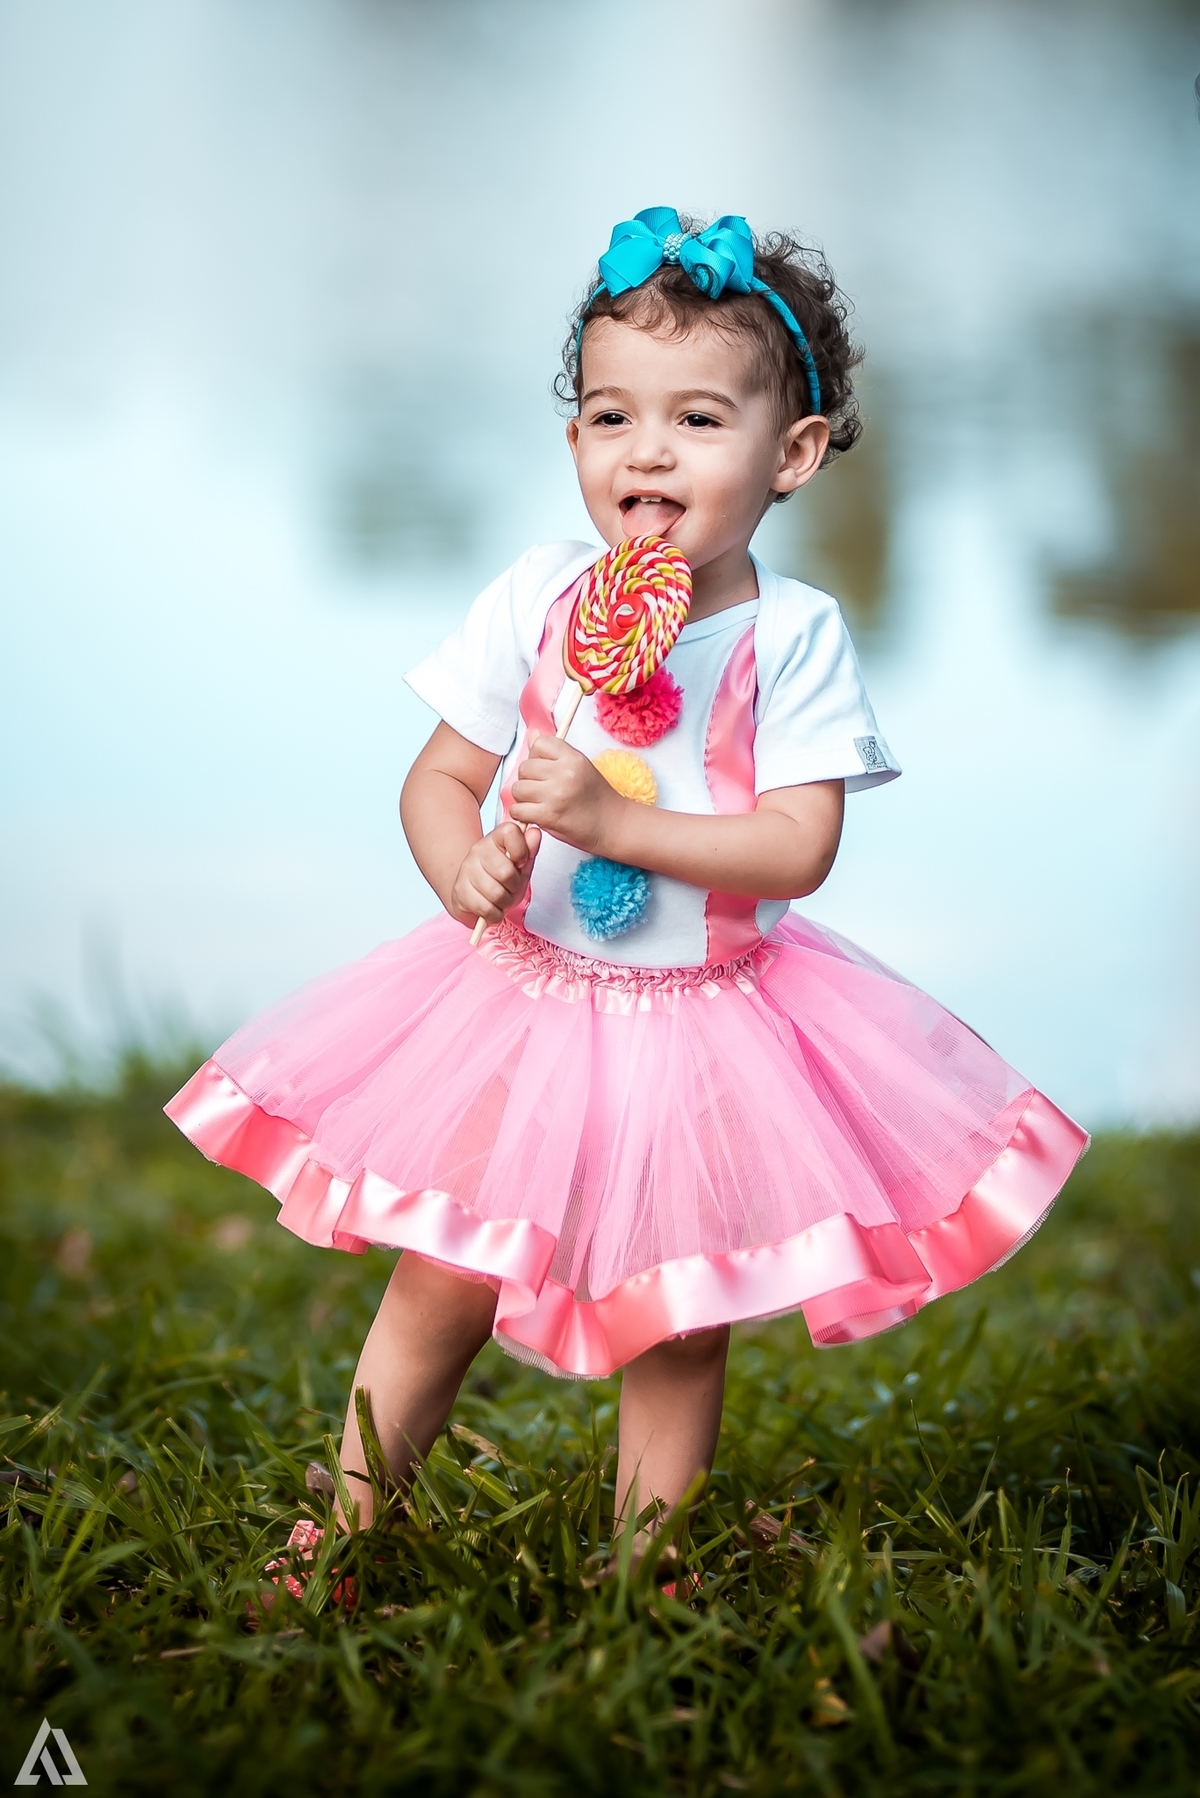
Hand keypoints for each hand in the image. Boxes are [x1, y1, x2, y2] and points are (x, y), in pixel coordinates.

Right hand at [449, 822, 540, 926]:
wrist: (475, 897)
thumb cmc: (502, 880)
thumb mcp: (521, 865)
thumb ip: (530, 850)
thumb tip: (534, 832)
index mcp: (495, 838)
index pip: (510, 832)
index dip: (522, 850)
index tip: (520, 862)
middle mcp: (478, 850)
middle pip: (506, 872)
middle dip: (514, 886)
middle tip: (511, 887)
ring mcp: (466, 870)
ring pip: (496, 894)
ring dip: (505, 902)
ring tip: (502, 898)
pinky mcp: (460, 891)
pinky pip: (486, 909)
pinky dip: (494, 914)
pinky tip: (492, 908)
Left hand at [509, 735, 619, 852]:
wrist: (612, 825)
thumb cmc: (595, 797)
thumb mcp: (579, 766)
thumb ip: (554, 751)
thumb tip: (532, 733)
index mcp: (573, 758)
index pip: (538, 744)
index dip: (537, 757)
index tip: (546, 769)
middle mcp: (564, 774)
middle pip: (524, 767)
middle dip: (529, 779)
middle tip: (543, 789)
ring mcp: (555, 795)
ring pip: (517, 789)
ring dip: (524, 798)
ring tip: (539, 802)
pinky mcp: (548, 816)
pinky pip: (517, 810)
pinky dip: (523, 814)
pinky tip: (536, 815)